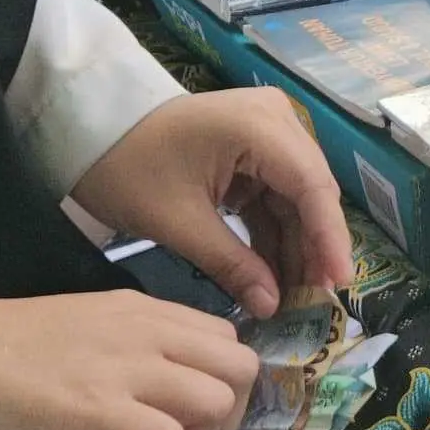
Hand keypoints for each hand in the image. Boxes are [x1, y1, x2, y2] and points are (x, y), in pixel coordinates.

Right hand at [0, 291, 261, 429]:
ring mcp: (124, 369)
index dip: (220, 381)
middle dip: (231, 411)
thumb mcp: (76, 332)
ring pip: (220, 398)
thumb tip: (147, 395)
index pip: (222, 335)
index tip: (191, 413)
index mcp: (137, 311)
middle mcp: (144, 331)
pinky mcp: (98, 411)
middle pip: (240, 364)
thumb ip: (121, 352)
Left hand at [65, 89, 353, 318]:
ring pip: (295, 198)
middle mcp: (276, 122)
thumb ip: (232, 264)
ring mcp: (266, 134)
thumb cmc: (128, 170)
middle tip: (316, 302)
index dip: (329, 238)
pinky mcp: (252, 151)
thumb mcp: (179, 223)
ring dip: (294, 246)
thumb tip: (272, 307)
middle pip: (310, 192)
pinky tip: (275, 274)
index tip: (339, 284)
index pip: (311, 187)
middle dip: (313, 247)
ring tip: (296, 297)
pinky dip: (273, 234)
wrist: (89, 132)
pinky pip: (273, 196)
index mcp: (261, 127)